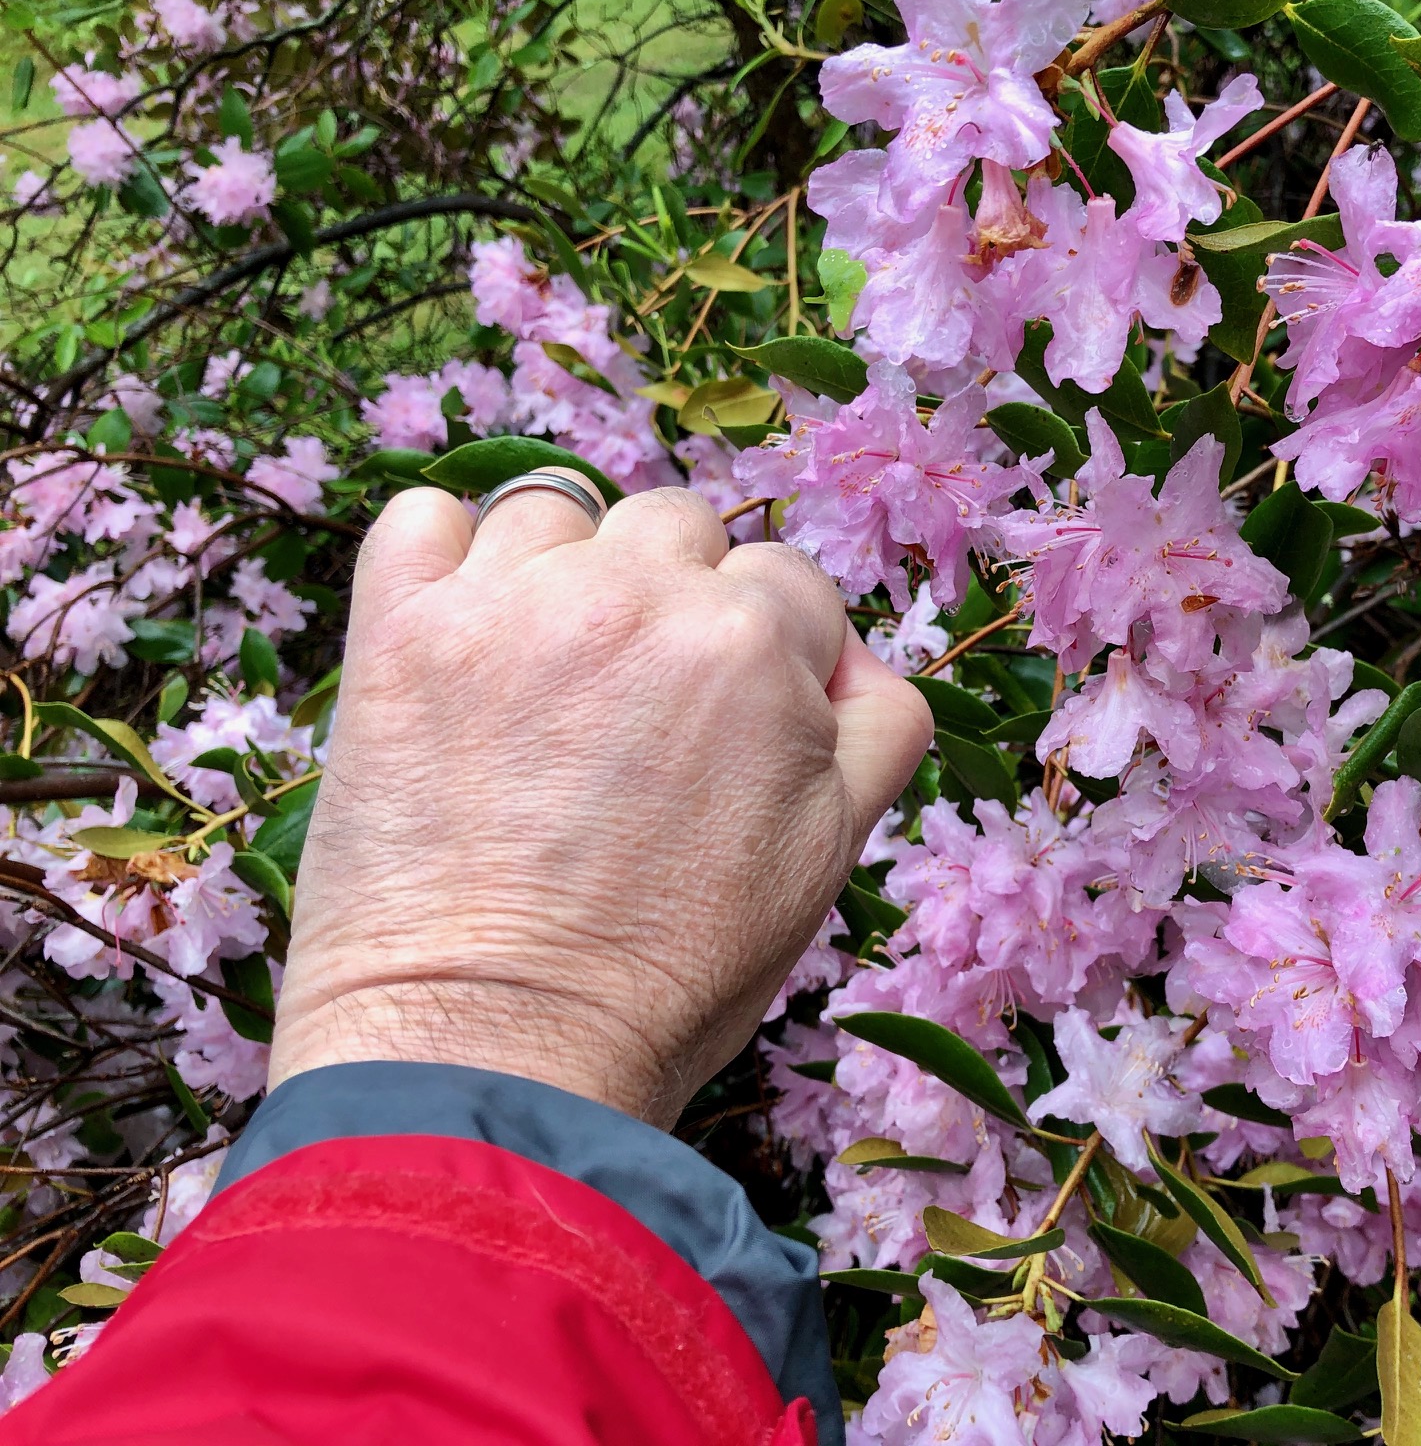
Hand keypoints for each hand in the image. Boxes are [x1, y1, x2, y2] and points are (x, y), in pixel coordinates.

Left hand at [269, 472, 932, 1122]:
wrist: (495, 1050)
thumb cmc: (675, 970)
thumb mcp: (831, 855)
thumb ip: (878, 726)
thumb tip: (850, 653)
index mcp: (755, 641)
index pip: (786, 584)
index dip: (768, 654)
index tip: (726, 722)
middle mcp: (637, 594)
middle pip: (676, 526)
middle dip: (673, 596)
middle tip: (639, 706)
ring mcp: (508, 603)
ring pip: (558, 511)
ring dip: (565, 571)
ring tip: (547, 672)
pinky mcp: (399, 630)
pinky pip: (421, 516)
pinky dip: (442, 553)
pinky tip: (459, 627)